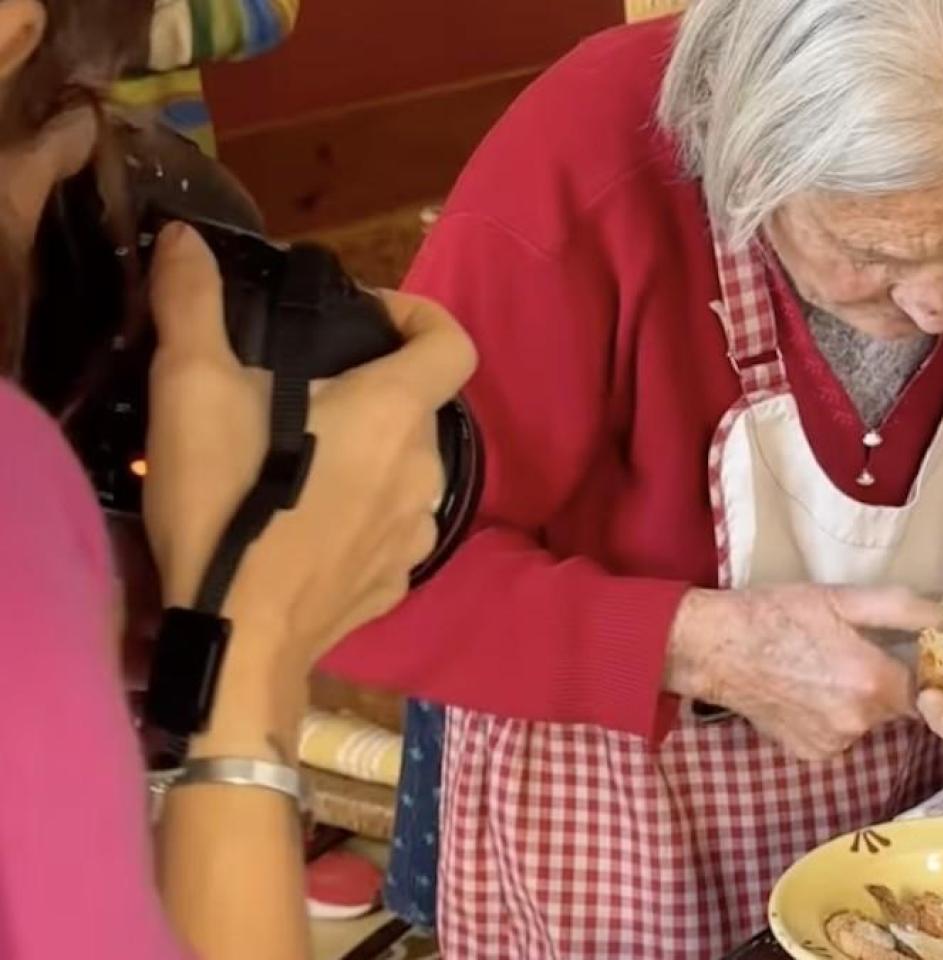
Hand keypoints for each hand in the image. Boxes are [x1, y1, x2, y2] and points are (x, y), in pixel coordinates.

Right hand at [142, 222, 475, 680]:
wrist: (237, 636)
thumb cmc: (223, 503)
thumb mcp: (192, 389)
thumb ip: (195, 304)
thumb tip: (187, 237)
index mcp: (394, 412)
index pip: (453, 342)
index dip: (421, 317)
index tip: (370, 316)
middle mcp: (424, 468)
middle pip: (417, 406)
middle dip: (368, 389)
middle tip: (298, 392)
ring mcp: (418, 531)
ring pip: (403, 468)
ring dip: (364, 453)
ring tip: (295, 459)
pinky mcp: (396, 582)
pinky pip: (389, 528)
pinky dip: (360, 514)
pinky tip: (305, 523)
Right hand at [666, 584, 942, 760]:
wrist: (718, 648)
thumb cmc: (780, 614)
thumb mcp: (844, 598)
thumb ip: (903, 610)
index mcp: (873, 682)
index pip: (928, 691)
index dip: (927, 675)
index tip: (914, 658)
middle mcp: (858, 721)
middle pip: (897, 707)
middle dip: (886, 684)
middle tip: (855, 653)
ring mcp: (833, 743)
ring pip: (868, 722)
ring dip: (859, 702)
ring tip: (825, 670)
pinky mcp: (812, 754)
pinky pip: (841, 736)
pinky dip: (834, 719)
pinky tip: (808, 693)